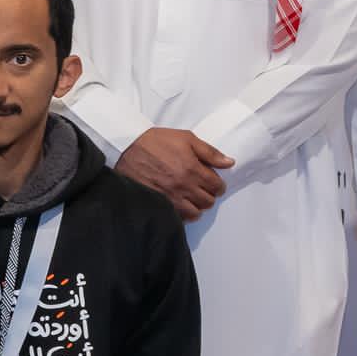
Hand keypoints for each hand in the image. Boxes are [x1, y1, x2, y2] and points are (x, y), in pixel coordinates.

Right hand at [117, 127, 234, 221]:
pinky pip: (178, 217)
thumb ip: (210, 152)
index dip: (218, 185)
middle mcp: (183, 185)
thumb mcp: (186, 138)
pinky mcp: (158, 203)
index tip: (214, 182)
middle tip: (203, 189)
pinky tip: (180, 205)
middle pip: (208, 201)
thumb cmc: (156, 141)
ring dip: (197, 206)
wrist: (127, 147)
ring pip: (195, 213)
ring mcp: (170, 197)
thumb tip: (229, 163)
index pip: (217, 186)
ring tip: (192, 198)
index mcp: (193, 169)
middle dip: (209, 195)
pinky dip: (183, 214)